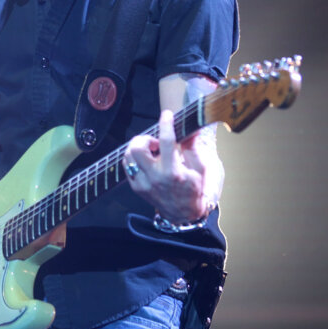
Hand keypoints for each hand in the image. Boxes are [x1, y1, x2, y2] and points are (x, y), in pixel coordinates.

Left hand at [123, 109, 217, 224]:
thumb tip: (192, 129)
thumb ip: (193, 148)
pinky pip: (127, 165)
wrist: (182, 214)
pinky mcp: (136, 187)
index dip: (166, 124)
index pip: (167, 142)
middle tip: (156, 142)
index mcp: (174, 173)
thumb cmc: (194, 189)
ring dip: (138, 147)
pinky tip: (146, 159)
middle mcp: (155, 178)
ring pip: (128, 156)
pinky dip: (133, 157)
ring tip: (151, 151)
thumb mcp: (200, 169)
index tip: (167, 114)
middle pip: (138, 148)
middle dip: (146, 138)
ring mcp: (143, 184)